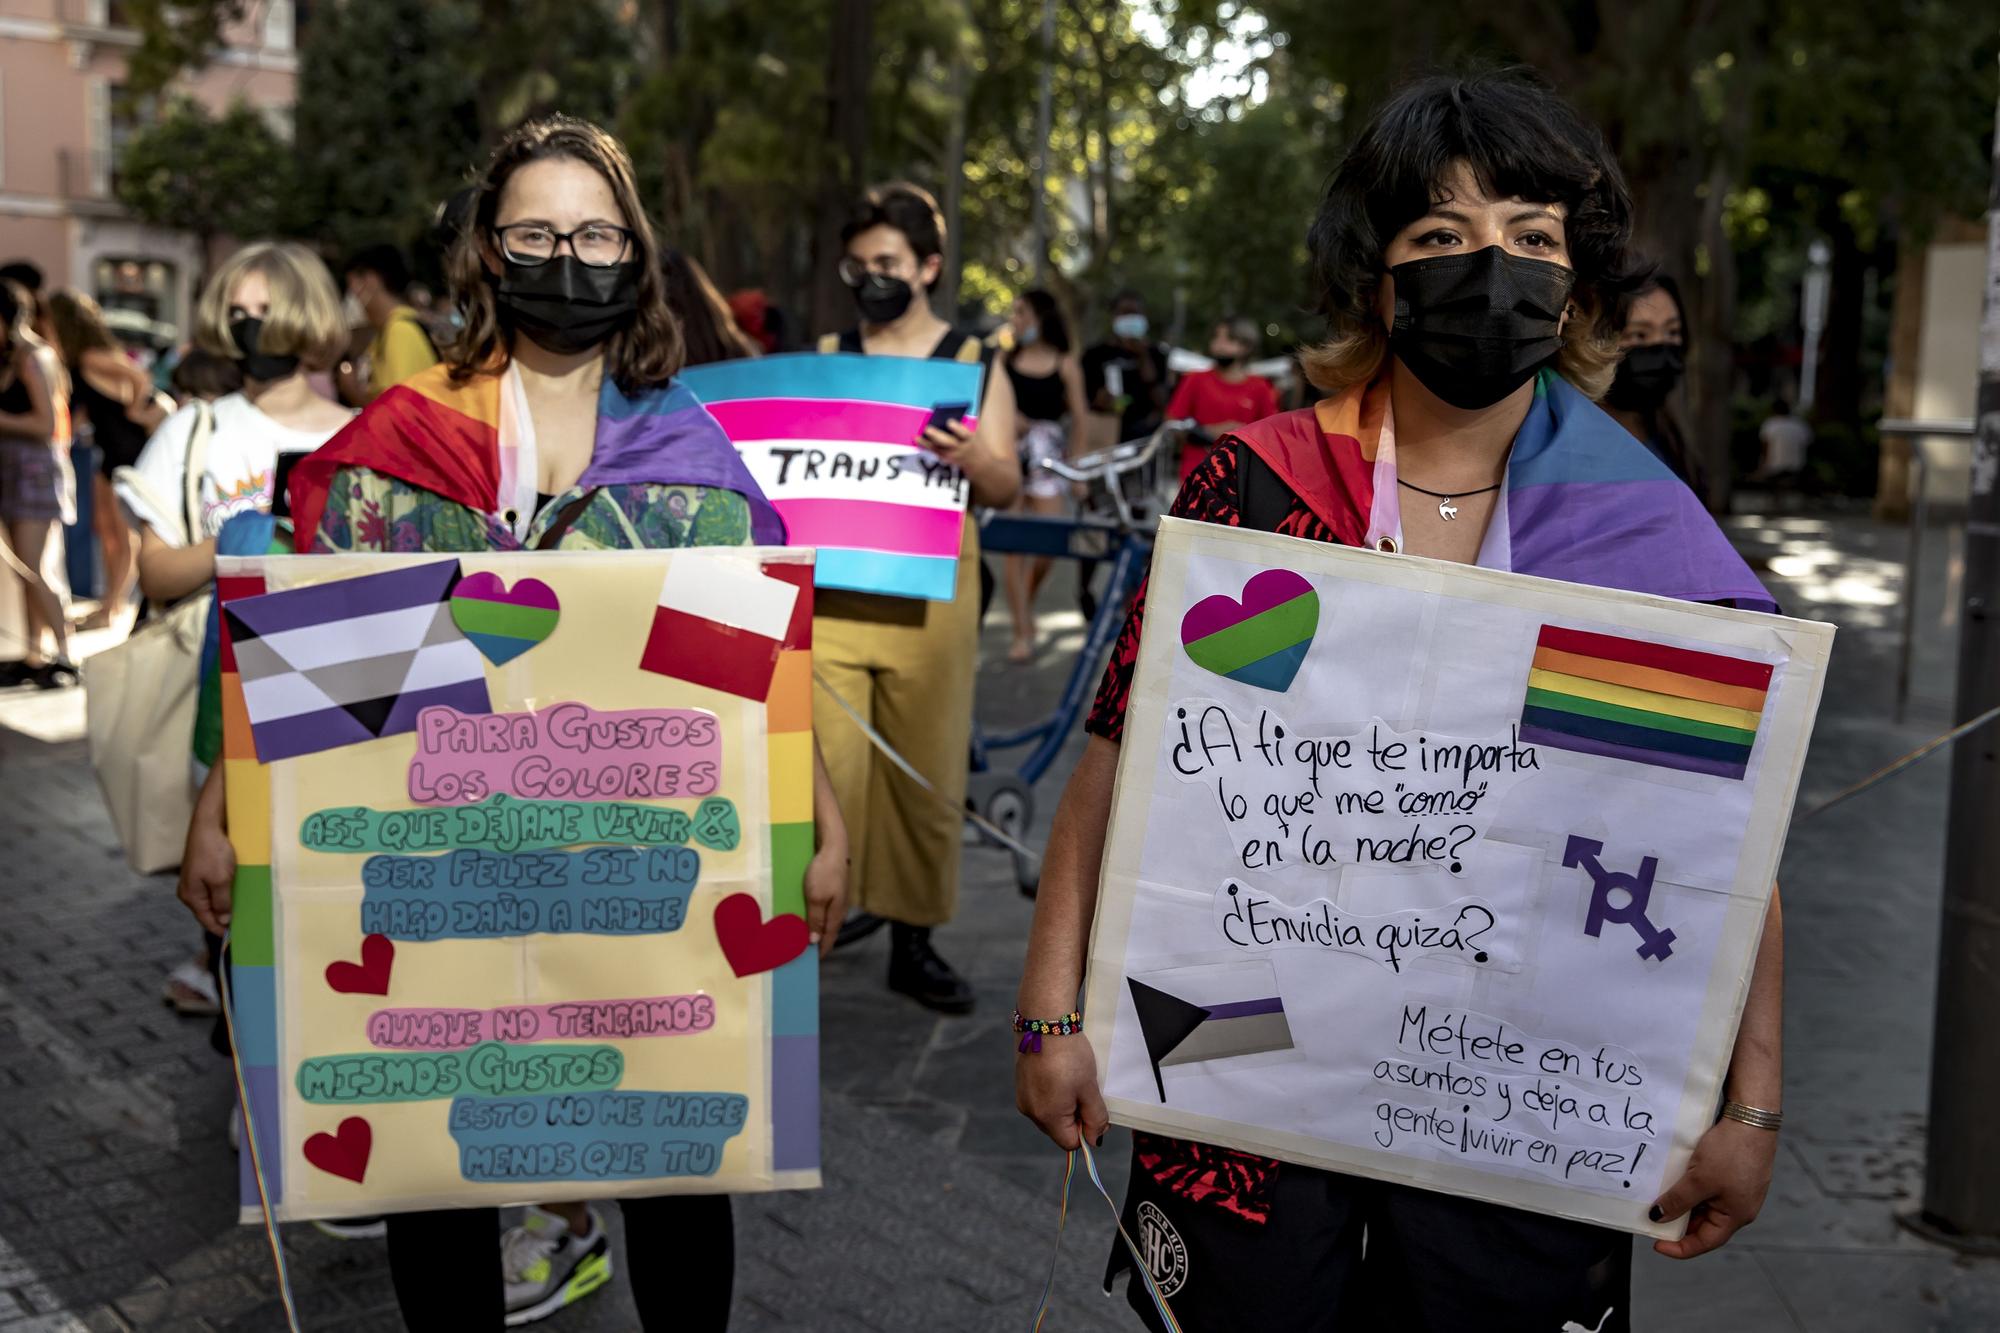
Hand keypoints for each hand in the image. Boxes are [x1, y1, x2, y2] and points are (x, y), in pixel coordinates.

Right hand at [177, 804, 235, 935]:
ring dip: (226, 904)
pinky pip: (214, 887)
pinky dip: (225, 892)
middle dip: (223, 918)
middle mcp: (190, 890)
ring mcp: (195, 880)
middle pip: (208, 911)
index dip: (220, 930)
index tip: (236, 937)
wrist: (208, 824)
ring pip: (212, 899)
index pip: (206, 920)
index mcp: (191, 896)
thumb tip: (223, 921)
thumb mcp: (221, 880)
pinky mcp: (203, 870)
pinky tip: (237, 892)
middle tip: (243, 924)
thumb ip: (222, 902)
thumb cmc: (213, 852)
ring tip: (242, 910)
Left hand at [802, 843, 847, 959]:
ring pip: (824, 919)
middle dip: (815, 941)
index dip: (820, 951)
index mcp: (836, 915)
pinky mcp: (831, 889)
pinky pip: (822, 907)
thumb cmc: (825, 871)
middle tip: (801, 950)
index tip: (809, 963)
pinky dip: (813, 915)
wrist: (834, 846)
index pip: (828, 939)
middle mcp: (838, 909)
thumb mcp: (816, 898)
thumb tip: (814, 940)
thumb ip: (815, 920)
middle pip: (827, 931)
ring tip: (799, 934)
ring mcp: (836, 898)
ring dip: (813, 927)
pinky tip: (804, 913)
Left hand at [918, 419, 975, 465]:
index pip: (964, 434)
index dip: (957, 428)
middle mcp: (961, 448)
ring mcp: (953, 455)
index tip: (949, 421)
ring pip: (938, 448)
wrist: (979, 462)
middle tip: (927, 428)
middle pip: (948, 442)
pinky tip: (917, 438)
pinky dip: (925, 445)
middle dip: (937, 436)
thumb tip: (941, 418)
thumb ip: (959, 426)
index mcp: (969, 439)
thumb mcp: (972, 433)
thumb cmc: (972, 440)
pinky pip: (934, 451)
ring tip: (917, 436)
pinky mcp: (946, 458)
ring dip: (926, 442)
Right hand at [1015, 1029, 1106, 1150]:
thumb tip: (1094, 1139)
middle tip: (1085, 1090)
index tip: (1094, 1109)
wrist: (1044, 1021)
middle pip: (1059, 1129)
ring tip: (1071, 1078)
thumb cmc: (1068, 1055)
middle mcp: (1030, 1111)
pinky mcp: (1021, 1084)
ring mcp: (1023, 1097)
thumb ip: (1095, 1117)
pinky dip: (1053, 1092)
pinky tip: (1059, 1073)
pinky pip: (1041, 1099)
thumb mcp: (1089, 1088)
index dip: (1086, 1131)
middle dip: (1075, 1116)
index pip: (1070, 1142)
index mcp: (1048, 1117)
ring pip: (1050, 1114)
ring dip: (1064, 1103)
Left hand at [1650, 1117, 1777, 1257]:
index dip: (1680, 1247)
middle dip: (1679, 1223)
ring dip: (1684, 1203)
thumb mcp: (1698, 1180)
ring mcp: (1737, 1189)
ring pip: (1705, 1205)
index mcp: (1736, 1216)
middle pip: (1704, 1224)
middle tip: (1653, 1217)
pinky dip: (1691, 1188)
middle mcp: (1739, 1207)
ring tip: (1660, 1197)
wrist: (1752, 1117)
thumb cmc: (1731, 1152)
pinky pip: (1708, 1188)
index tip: (1657, 1244)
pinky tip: (1675, 1179)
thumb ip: (1678, 1201)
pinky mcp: (1734, 1173)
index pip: (1705, 1241)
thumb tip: (1658, 1218)